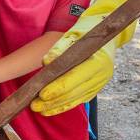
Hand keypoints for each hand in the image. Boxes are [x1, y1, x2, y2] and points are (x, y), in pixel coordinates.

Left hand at [31, 0, 136, 115]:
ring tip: (37, 109)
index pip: (76, 78)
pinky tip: (48, 110)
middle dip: (53, 100)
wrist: (104, 30)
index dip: (58, 87)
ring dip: (56, 106)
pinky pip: (78, 100)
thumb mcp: (74, 33)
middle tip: (34, 105)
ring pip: (76, 99)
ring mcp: (100, 83)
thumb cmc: (86, 30)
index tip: (42, 94)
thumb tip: (47, 62)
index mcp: (99, 61)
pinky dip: (63, 106)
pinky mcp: (95, 88)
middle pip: (74, 92)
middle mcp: (102, 75)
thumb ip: (60, 47)